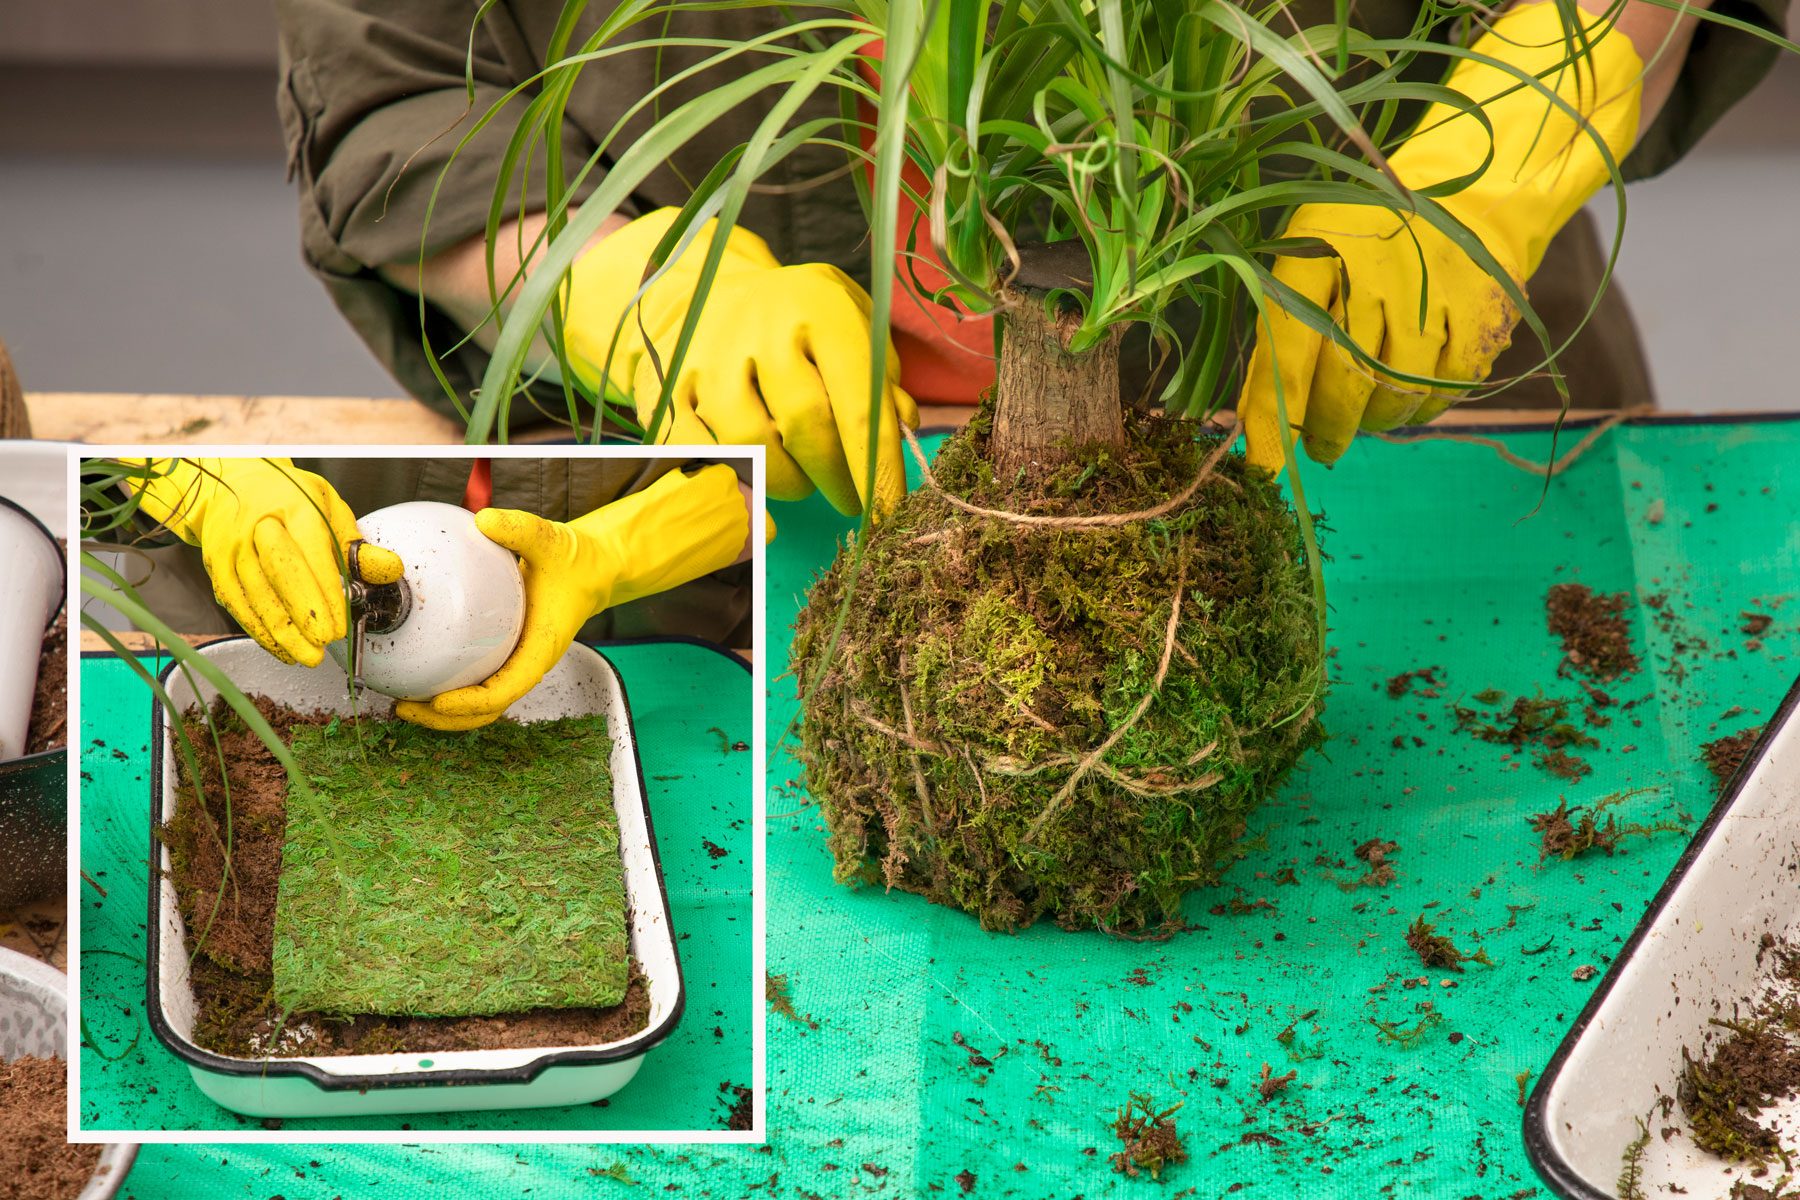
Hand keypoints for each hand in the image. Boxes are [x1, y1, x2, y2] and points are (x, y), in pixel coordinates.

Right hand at [126, 457, 402, 665]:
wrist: (232, 486)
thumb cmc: (289, 499)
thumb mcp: (331, 509)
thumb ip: (358, 546)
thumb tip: (390, 569)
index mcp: (294, 508)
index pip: (311, 554)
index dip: (325, 593)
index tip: (340, 624)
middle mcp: (258, 527)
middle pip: (278, 575)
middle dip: (303, 615)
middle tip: (324, 644)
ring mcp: (232, 548)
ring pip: (255, 597)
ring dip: (281, 632)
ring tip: (307, 657)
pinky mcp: (217, 569)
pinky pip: (237, 605)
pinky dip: (260, 631)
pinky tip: (282, 649)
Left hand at [396, 464, 748, 730]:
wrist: (589, 570)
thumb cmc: (573, 561)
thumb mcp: (550, 539)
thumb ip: (520, 529)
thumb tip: (485, 521)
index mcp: (541, 648)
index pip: (506, 689)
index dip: (472, 702)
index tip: (438, 701)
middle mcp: (526, 664)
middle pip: (486, 712)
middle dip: (444, 719)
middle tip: (405, 707)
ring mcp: (514, 665)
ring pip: (478, 706)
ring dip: (441, 713)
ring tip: (402, 703)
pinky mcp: (503, 658)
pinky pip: (474, 684)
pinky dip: (446, 690)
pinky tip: (416, 674)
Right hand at [562, 209, 919, 515]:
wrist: (705, 286)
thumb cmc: (798, 317)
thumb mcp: (852, 323)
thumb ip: (882, 374)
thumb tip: (903, 426)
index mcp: (820, 311)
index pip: (858, 403)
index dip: (878, 465)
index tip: (890, 508)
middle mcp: (763, 330)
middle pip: (805, 426)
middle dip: (836, 477)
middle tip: (852, 498)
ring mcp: (712, 359)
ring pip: (753, 444)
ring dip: (788, 481)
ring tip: (805, 481)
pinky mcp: (673, 387)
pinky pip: (699, 450)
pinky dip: (730, 476)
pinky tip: (754, 481)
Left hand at [1240, 1, 1643, 471]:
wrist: (1469, 191)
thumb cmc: (1366, 239)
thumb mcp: (1308, 263)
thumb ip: (1279, 339)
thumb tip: (1251, 423)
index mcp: (1318, 254)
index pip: (1287, 352)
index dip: (1274, 419)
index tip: (1263, 467)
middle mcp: (1376, 272)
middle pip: (1344, 383)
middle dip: (1327, 432)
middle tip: (1322, 448)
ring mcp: (1434, 293)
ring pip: (1395, 396)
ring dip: (1375, 421)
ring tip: (1366, 413)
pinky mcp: (1480, 314)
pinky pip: (1444, 391)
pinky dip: (1421, 408)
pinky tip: (1409, 395)